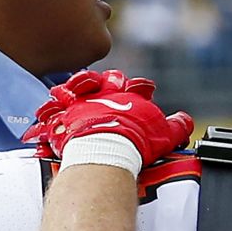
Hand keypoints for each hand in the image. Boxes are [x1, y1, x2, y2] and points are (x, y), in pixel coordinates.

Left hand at [23, 69, 192, 166]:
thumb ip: (178, 126)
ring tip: (68, 91)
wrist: (107, 149)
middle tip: (106, 83)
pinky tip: (46, 114)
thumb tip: (185, 120)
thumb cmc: (137, 141)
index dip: (140, 89)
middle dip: (106, 82)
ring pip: (74, 90)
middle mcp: (103, 96)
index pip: (136, 87)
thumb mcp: (165, 134)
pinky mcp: (62, 117)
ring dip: (73, 89)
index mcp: (129, 96)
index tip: (141, 91)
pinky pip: (52, 113)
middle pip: (104, 82)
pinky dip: (49, 114)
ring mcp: (81, 105)